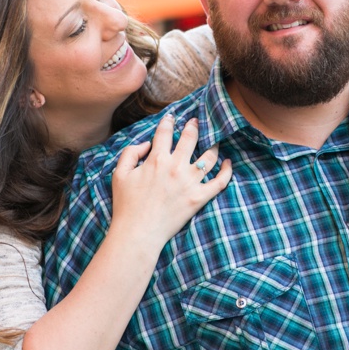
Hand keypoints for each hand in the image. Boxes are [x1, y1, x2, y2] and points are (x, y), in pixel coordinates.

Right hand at [111, 114, 230, 243]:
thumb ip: (130, 153)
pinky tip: (228, 163)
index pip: (165, 132)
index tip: (172, 117)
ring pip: (209, 156)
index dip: (169, 121)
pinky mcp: (199, 198)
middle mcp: (176, 166)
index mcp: (156, 159)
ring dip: (213, 145)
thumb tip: (146, 144)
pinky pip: (220, 182)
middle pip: (190, 138)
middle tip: (195, 122)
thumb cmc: (126, 205)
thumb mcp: (119, 174)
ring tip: (214, 141)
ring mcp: (190, 182)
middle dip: (193, 126)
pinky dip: (227, 171)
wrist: (138, 232)